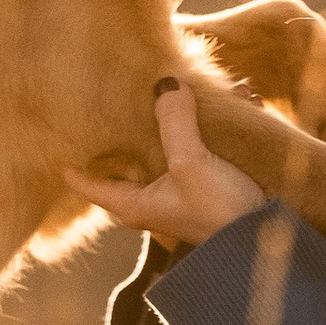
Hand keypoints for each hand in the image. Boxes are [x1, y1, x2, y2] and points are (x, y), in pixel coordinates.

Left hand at [65, 80, 264, 247]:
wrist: (267, 240)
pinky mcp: (214, 184)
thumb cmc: (220, 212)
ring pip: (173, 144)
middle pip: (131, 156)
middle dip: (133, 123)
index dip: (73, 162)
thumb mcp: (190, 163)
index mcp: (134, 203)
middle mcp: (154, 198)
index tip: (58, 135)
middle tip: (123, 91)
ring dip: (183, 115)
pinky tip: (235, 98)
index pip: (89, 183)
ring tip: (189, 84)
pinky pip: (207, 145)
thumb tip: (165, 83)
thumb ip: (174, 122)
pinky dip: (216, 122)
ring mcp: (184, 191)